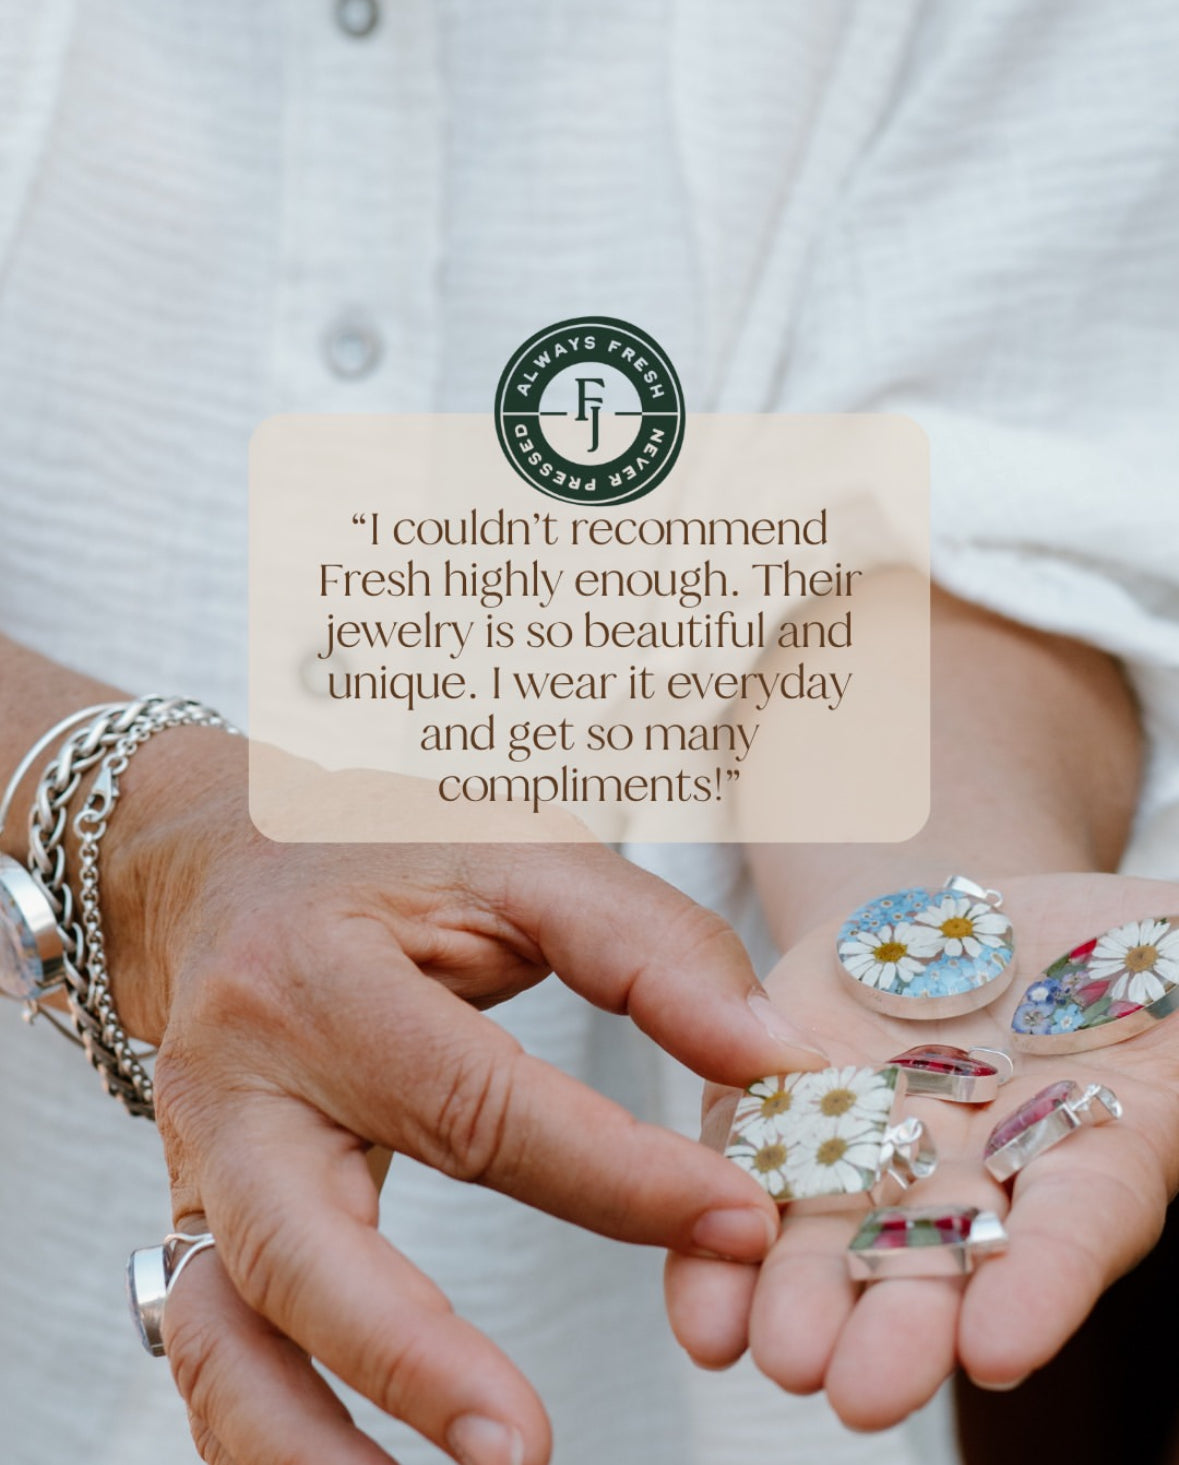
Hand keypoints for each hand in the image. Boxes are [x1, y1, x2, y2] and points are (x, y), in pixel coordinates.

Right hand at [104, 732, 824, 1464]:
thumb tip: (774, 1064)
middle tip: (522, 1449)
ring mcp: (198, 1160)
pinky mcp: (195, 1213)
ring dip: (306, 1444)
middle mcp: (238, 1081)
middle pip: (301, 1241)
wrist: (231, 866)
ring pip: (223, 1329)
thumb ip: (651, 947)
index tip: (735, 1222)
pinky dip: (271, 1433)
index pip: (474, 1101)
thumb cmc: (392, 856)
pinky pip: (213, 1345)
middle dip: (409, 1355)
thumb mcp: (524, 856)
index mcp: (324, 976)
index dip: (611, 1174)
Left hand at [665, 873, 1178, 1428]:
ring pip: (838, 1234)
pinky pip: (751, 1168)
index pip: (1070, 1227)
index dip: (1040, 1284)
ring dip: (802, 1299)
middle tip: (861, 1392)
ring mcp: (872, 1144)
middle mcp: (973, 1178)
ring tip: (777, 1352)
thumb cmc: (1108, 952)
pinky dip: (720, 1246)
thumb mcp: (1173, 959)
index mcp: (1084, 1154)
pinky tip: (702, 1311)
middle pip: (940, 1261)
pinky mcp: (781, 1103)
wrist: (968, 920)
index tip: (999, 1348)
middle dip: (901, 1329)